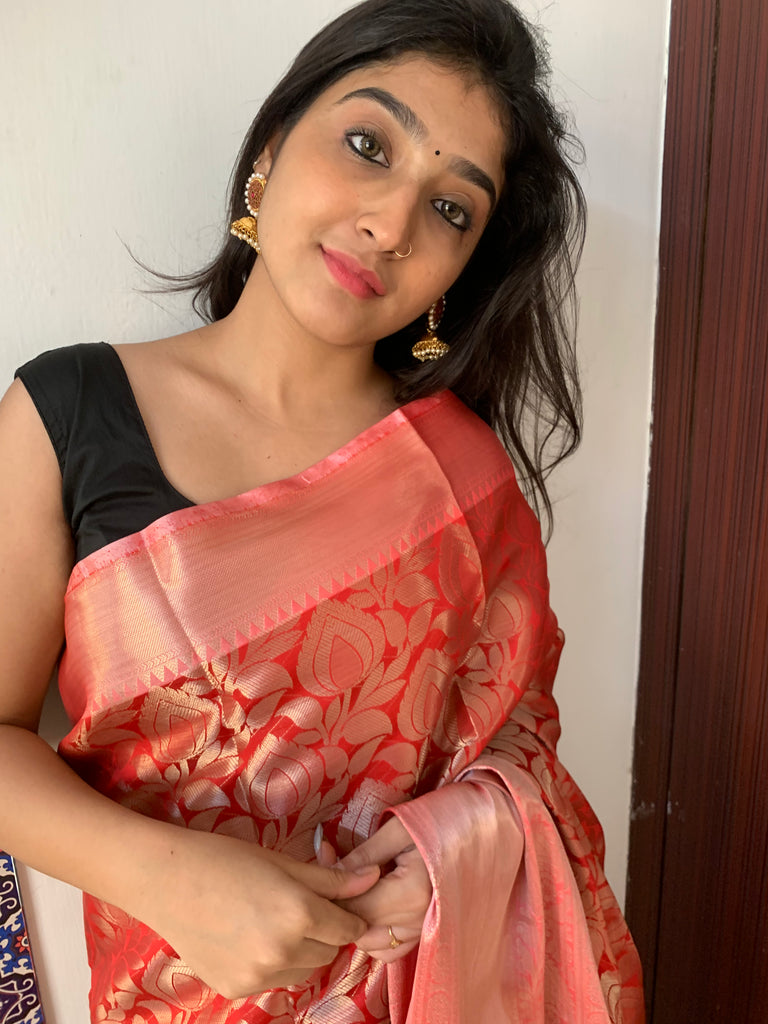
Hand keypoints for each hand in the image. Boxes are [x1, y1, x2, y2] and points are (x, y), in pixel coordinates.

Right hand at [140, 826, 379, 999]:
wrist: (166, 881)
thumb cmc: (226, 860)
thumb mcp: (283, 862)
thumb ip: (331, 879)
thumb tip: (374, 877)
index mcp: (298, 912)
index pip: (347, 928)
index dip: (347, 916)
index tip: (339, 906)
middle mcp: (282, 951)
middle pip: (328, 952)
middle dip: (324, 933)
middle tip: (299, 907)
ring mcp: (258, 976)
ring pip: (304, 970)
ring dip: (301, 952)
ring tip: (272, 922)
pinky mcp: (236, 989)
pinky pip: (273, 982)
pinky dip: (272, 965)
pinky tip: (249, 938)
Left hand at [329, 818, 432, 961]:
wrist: (478, 832)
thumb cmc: (440, 823)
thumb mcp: (398, 830)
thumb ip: (363, 854)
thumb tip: (329, 870)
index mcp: (412, 893)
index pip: (354, 909)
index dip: (332, 893)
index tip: (324, 867)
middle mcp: (419, 920)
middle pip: (360, 929)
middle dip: (340, 907)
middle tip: (334, 877)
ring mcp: (425, 931)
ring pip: (373, 946)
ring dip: (357, 924)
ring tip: (355, 892)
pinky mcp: (428, 934)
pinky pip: (392, 951)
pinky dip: (375, 937)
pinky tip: (372, 909)